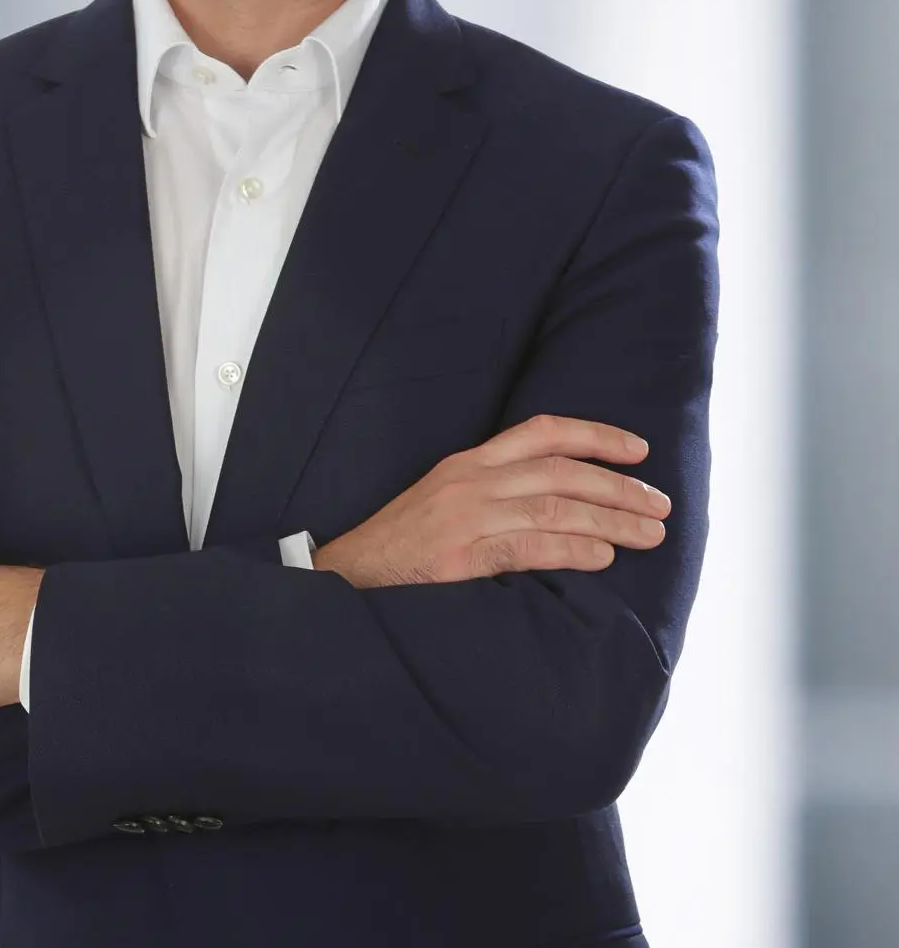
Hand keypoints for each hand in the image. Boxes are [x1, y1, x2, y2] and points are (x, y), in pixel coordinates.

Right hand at [312, 412, 670, 588]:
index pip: (542, 432)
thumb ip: (495, 495)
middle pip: (560, 470)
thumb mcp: (446, 502)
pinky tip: (602, 557)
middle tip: (661, 504)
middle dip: (618, 486)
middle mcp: (470, 480)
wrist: (347, 576)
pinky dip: (571, 550)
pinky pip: (528, 545)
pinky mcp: (460, 555)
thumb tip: (560, 504)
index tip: (639, 449)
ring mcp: (465, 515)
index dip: (596, 436)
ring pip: (554, 507)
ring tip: (649, 535)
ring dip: (610, 520)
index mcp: (468, 462)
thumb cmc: (403, 546)